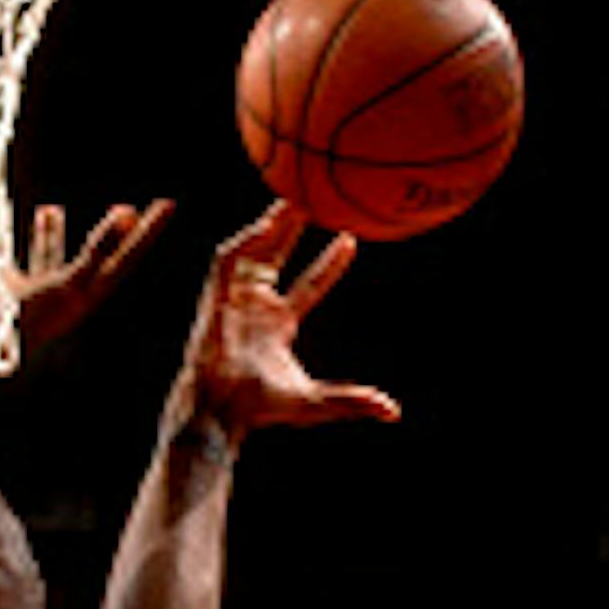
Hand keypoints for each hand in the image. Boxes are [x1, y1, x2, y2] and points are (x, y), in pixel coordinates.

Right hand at [0, 199, 174, 349]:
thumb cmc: (25, 322)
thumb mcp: (66, 283)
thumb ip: (96, 253)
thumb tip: (127, 215)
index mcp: (86, 296)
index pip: (127, 258)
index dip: (148, 232)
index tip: (169, 205)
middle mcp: (66, 297)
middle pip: (98, 257)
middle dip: (112, 232)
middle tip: (129, 207)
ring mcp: (36, 297)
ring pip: (48, 258)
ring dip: (51, 234)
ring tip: (48, 208)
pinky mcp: (7, 298)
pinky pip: (11, 265)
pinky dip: (0, 250)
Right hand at [184, 203, 403, 436]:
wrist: (220, 409)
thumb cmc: (261, 408)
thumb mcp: (315, 402)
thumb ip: (352, 401)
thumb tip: (393, 411)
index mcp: (278, 326)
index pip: (309, 285)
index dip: (329, 264)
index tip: (351, 239)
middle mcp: (257, 307)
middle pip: (278, 257)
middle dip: (294, 229)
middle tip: (315, 198)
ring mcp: (236, 300)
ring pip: (254, 251)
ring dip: (271, 224)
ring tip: (291, 196)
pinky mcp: (215, 297)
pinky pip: (227, 260)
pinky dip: (245, 241)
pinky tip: (266, 225)